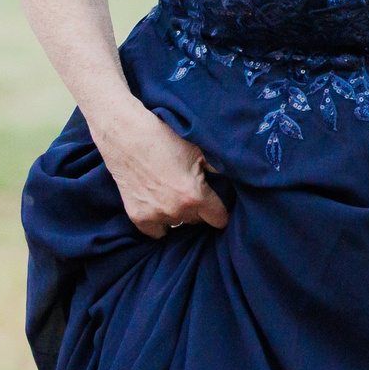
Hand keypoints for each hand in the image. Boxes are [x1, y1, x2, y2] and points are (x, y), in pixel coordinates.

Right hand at [90, 104, 227, 238]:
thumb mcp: (201, 151)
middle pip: (199, 220)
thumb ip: (219, 170)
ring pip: (179, 224)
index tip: (222, 206)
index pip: (219, 218)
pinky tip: (163, 207)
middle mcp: (175, 210)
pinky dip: (161, 223)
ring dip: (181, 214)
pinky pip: (156, 232)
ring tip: (178, 196)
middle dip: (201, 209)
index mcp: (194, 196)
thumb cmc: (167, 139)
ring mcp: (154, 215)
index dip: (223, 212)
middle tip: (196, 192)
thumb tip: (239, 181)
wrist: (128, 137)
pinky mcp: (136, 216)